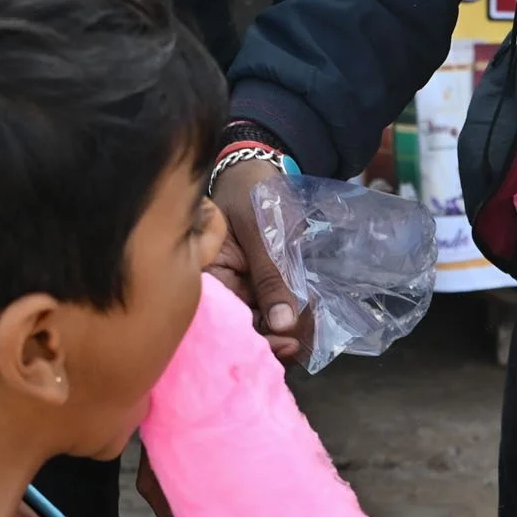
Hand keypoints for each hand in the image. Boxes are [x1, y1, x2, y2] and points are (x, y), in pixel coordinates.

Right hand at [210, 159, 311, 363]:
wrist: (263, 171)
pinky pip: (275, 311)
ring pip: (262, 324)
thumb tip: (282, 325)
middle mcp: (220, 287)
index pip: (223, 318)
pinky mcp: (260, 287)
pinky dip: (293, 320)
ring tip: (311, 337)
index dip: (251, 338)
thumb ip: (270, 275)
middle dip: (274, 341)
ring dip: (287, 335)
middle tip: (302, 345)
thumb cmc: (253, 190)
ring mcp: (241, 289)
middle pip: (243, 328)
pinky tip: (310, 324)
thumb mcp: (262, 229)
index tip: (285, 344)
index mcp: (205, 273)